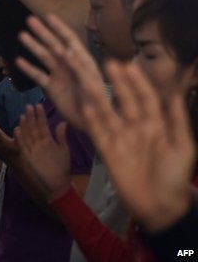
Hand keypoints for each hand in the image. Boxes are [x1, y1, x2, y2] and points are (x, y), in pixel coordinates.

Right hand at [16, 104, 70, 200]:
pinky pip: (23, 147)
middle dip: (31, 117)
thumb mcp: (64, 150)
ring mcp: (33, 150)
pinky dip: (20, 139)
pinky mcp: (28, 158)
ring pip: (27, 136)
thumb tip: (63, 122)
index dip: (40, 116)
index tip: (38, 106)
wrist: (58, 185)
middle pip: (34, 128)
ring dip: (24, 126)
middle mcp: (38, 143)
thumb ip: (61, 136)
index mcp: (47, 140)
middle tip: (29, 106)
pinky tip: (17, 131)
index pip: (43, 125)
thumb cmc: (62, 168)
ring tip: (23, 116)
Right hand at [17, 14, 103, 130]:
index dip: (59, 27)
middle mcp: (69, 65)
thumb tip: (64, 51)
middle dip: (42, 32)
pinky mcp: (51, 88)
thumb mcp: (89, 82)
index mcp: (82, 60)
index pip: (70, 39)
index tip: (48, 16)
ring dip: (33, 46)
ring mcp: (59, 75)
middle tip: (29, 20)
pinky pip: (38, 75)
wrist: (91, 122)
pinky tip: (18, 61)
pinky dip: (28, 69)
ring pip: (44, 57)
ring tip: (21, 35)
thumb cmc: (96, 102)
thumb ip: (77, 66)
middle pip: (53, 44)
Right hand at [82, 61, 195, 232]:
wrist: (160, 205)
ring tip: (91, 80)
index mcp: (156, 125)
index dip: (139, 83)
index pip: (146, 98)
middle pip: (125, 101)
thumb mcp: (184, 148)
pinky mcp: (107, 151)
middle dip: (119, 83)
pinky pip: (98, 133)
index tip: (131, 66)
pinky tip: (85, 107)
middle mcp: (136, 128)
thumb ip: (177, 121)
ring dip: (100, 97)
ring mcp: (120, 138)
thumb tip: (175, 95)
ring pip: (109, 113)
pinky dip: (92, 120)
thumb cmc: (176, 177)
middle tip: (110, 63)